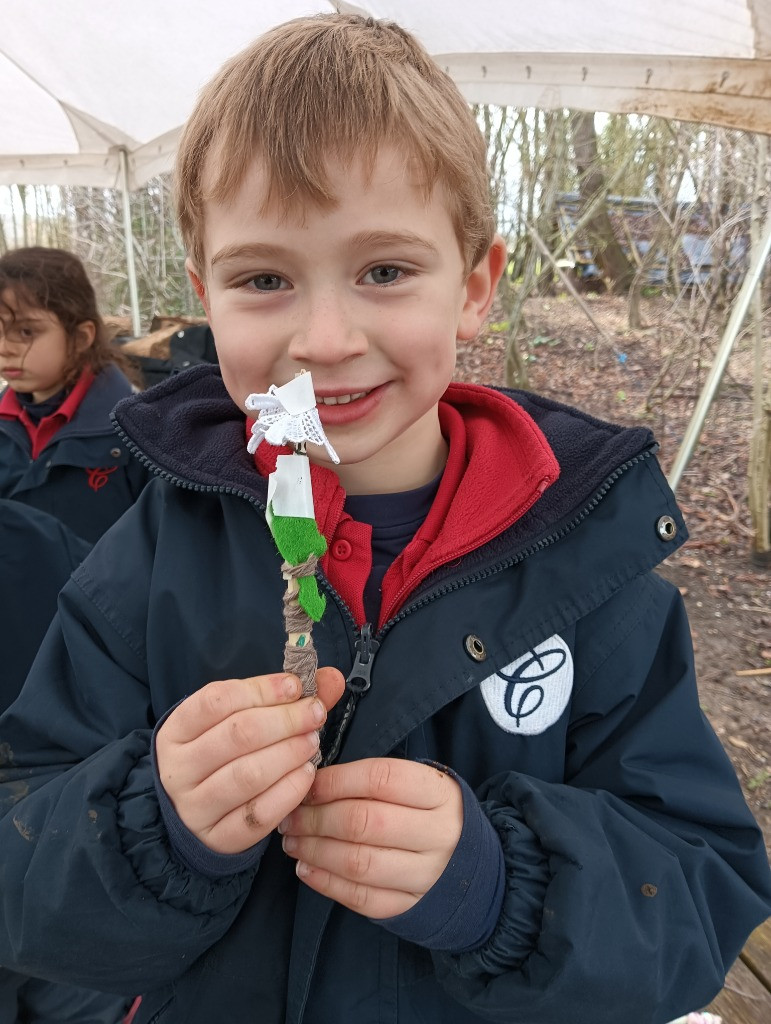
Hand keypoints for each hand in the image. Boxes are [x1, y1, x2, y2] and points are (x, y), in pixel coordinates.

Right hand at [155, 667, 344, 853]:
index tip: (296, 686)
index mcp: (176, 731)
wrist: (193, 816)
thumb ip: (283, 699)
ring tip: (312, 743)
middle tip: (315, 714)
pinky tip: (307, 775)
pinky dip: (289, 792)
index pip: (217, 700)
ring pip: (248, 775)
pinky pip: (259, 815)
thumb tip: (330, 678)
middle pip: (237, 734)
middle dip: (285, 720)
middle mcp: (178, 769)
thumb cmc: (221, 757)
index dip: (262, 689)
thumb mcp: (235, 722)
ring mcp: (194, 808)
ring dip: (289, 753)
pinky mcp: (217, 840)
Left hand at [279, 758, 462, 917]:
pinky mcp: (413, 908)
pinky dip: (327, 884)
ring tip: (292, 841)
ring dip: (315, 850)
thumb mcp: (422, 787)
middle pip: (365, 822)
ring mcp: (428, 876)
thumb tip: (314, 781)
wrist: (477, 869)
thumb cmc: (434, 816)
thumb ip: (378, 781)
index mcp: (439, 794)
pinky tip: (306, 868)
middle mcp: (438, 835)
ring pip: (359, 863)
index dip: (336, 780)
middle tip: (290, 816)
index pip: (380, 778)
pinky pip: (363, 898)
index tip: (308, 783)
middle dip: (316, 818)